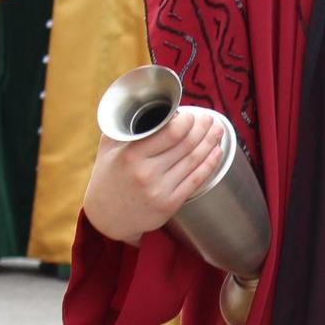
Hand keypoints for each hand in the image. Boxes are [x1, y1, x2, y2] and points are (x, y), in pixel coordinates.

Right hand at [81, 108, 226, 245]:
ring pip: (194, 160)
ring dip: (210, 143)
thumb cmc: (109, 176)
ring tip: (218, 130)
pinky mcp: (170, 204)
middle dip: (202, 128)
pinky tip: (217, 152)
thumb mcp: (109, 148)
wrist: (106, 216)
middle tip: (210, 118)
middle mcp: (146, 172)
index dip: (187, 121)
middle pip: (186, 144)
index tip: (192, 114)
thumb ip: (128, 127)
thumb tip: (151, 108)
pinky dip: (210, 163)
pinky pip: (196, 179)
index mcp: (131, 155)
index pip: (169, 133)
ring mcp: (159, 190)